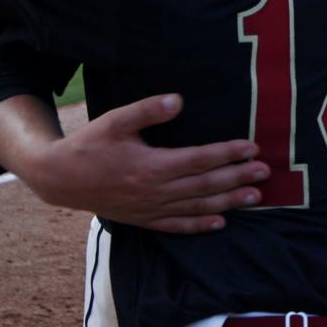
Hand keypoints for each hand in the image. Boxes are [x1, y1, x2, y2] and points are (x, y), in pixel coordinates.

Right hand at [26, 94, 269, 233]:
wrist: (60, 178)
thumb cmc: (89, 144)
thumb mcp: (116, 120)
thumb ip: (148, 109)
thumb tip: (179, 99)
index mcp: (152, 165)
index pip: (200, 159)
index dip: (227, 154)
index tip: (251, 147)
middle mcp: (155, 191)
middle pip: (205, 185)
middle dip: (237, 178)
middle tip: (266, 172)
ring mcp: (150, 209)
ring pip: (197, 207)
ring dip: (228, 202)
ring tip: (255, 197)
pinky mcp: (144, 219)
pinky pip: (177, 226)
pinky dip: (200, 225)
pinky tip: (220, 223)